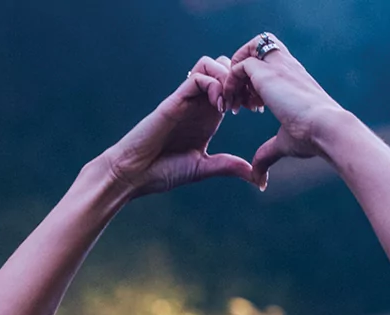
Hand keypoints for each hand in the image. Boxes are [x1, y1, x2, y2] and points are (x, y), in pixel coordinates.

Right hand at [96, 56, 252, 197]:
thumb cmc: (162, 172)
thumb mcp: (203, 168)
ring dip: (227, 78)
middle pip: (223, 67)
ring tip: (231, 103)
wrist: (133, 174)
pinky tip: (219, 107)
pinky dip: (213, 84)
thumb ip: (228, 166)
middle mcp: (198, 103)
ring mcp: (186, 99)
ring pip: (211, 64)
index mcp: (207, 117)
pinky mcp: (175, 100)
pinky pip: (197, 76)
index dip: (247, 91)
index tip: (256, 109)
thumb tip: (255, 175)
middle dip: (240, 79)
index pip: (231, 85)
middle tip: (246, 103)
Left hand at [226, 36, 353, 186]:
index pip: (269, 63)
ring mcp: (278, 66)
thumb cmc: (313, 138)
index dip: (253, 83)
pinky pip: (238, 66)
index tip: (251, 109)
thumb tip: (258, 179)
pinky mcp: (267, 73)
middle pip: (259, 46)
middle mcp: (286, 67)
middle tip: (239, 100)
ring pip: (247, 52)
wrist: (327, 129)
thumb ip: (268, 154)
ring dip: (234, 76)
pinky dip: (229, 83)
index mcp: (294, 78)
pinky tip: (233, 107)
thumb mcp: (285, 144)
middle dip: (242, 70)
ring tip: (233, 104)